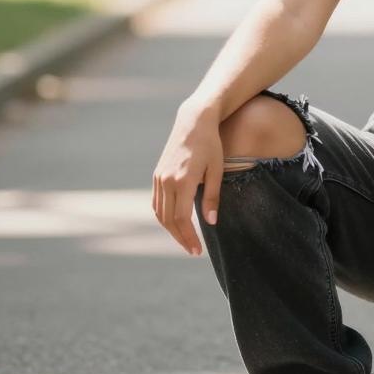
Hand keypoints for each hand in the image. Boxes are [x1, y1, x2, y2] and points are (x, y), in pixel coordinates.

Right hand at [152, 100, 223, 255]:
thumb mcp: (217, 170)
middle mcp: (167, 181)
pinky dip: (164, 217)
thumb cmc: (211, 145)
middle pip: (169, 220)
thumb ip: (213, 197)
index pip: (182, 218)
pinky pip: (157, 203)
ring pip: (160, 213)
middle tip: (193, 251)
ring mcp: (159, 178)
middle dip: (181, 237)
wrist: (193, 122)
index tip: (197, 250)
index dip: (189, 236)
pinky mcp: (157, 175)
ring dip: (171, 230)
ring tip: (185, 240)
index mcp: (183, 180)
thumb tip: (211, 223)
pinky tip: (175, 224)